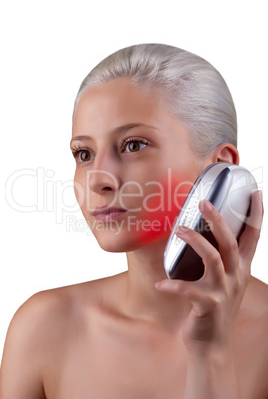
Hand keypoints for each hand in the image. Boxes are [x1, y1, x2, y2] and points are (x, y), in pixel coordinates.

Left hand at [156, 190, 262, 351]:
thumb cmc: (214, 307)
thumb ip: (221, 261)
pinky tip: (160, 284)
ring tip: (180, 230)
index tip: (255, 192)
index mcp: (241, 268)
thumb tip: (202, 233)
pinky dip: (172, 285)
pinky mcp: (208, 305)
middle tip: (204, 202)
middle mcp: (236, 277)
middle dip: (218, 219)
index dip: (256, 214)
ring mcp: (223, 291)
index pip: (253, 236)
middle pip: (230, 242)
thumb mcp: (225, 282)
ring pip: (213, 258)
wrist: (212, 344)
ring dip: (195, 241)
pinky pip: (188, 290)